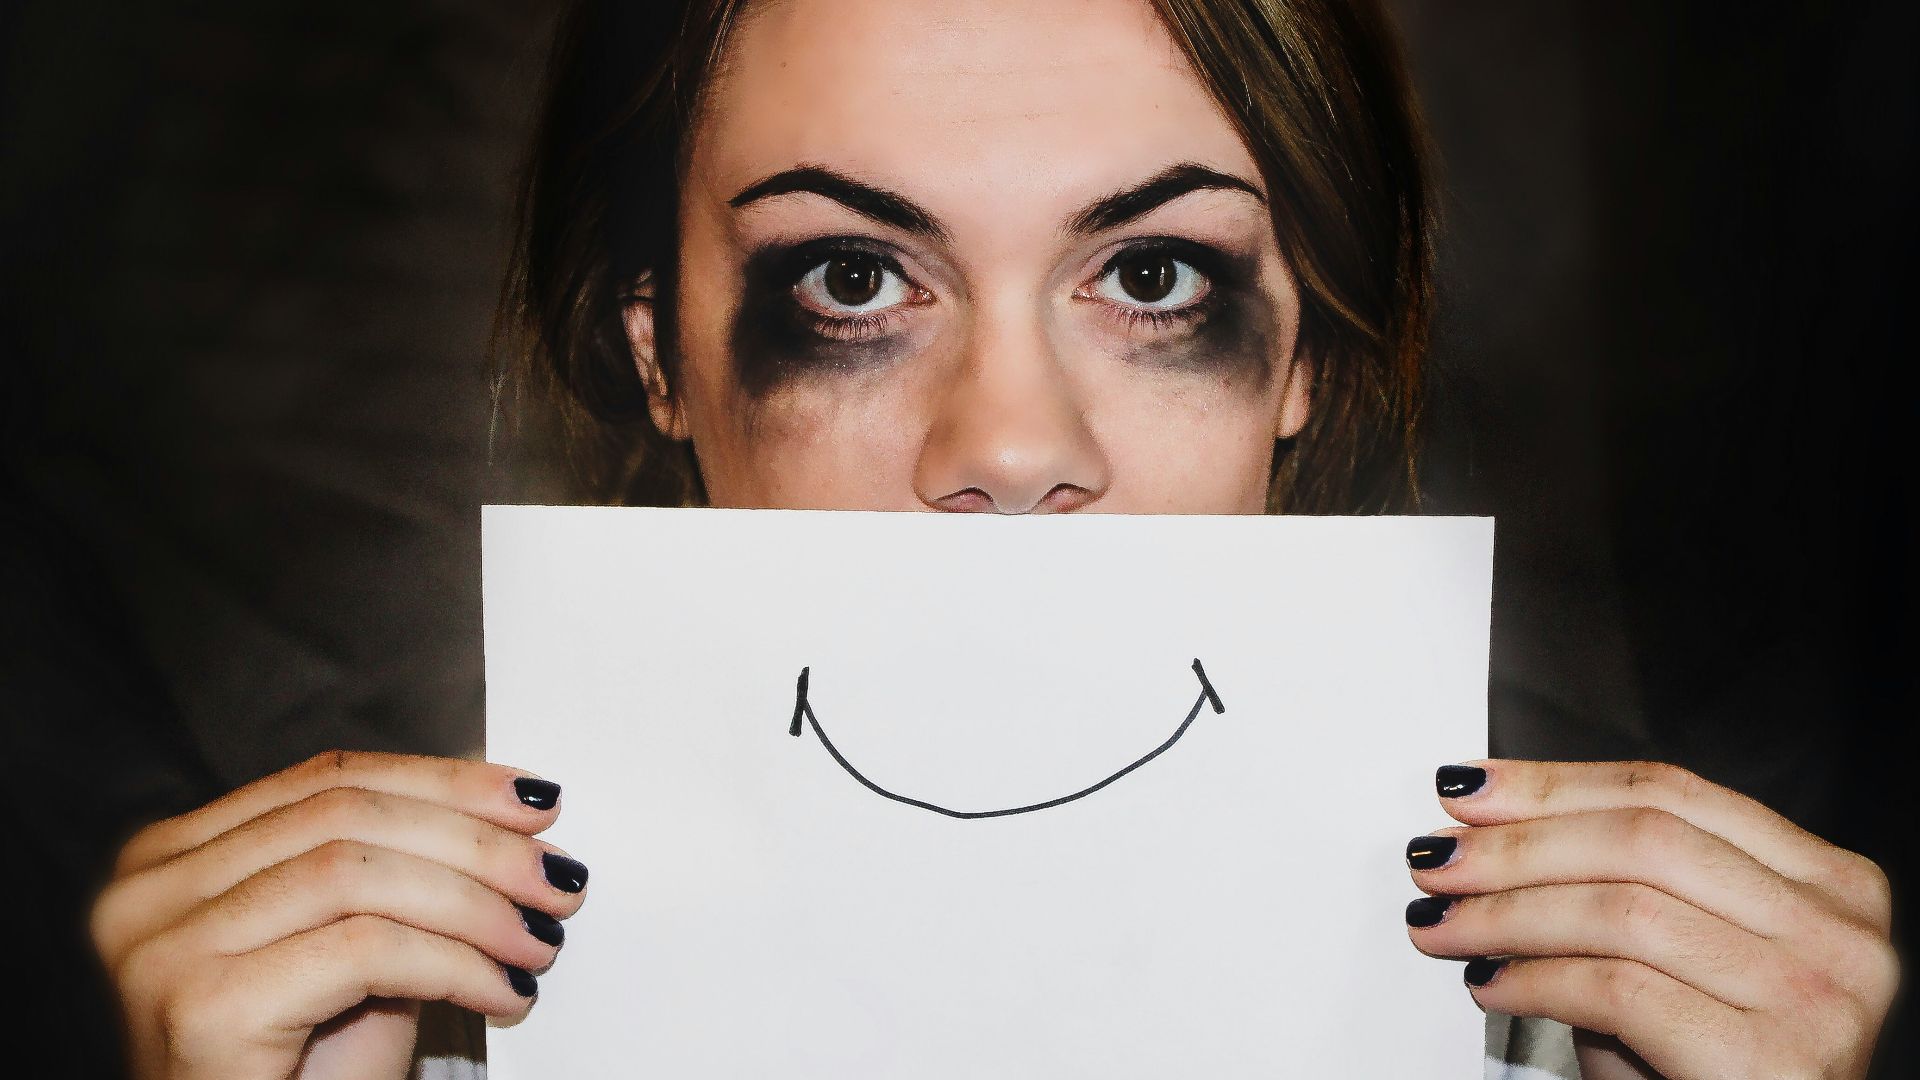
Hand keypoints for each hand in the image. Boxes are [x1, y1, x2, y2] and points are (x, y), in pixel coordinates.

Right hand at [91, 751, 587, 1079]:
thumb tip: (506, 811)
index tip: (533, 800)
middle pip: (346, 816)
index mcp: (172, 859)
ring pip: (357, 875)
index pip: (328, 781)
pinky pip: (365, 950)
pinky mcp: (203, 1006)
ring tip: (541, 940)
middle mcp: (147, 890)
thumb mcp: (351, 955)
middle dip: (475, 841)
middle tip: (558, 877)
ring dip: (476, 905)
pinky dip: (455, 965)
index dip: (442, 782)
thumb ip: (394, 876)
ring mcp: (164, 946)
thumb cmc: (302, 1078)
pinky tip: (504, 992)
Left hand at [1403, 760, 1897, 1079]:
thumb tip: (1485, 833)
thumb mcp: (1675, 960)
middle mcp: (1837, 930)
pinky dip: (1536, 981)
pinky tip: (1488, 983)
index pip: (1670, 794)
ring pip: (1622, 911)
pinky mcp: (1771, 1059)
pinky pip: (1619, 989)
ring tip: (1441, 922)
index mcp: (1825, 883)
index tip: (1467, 788)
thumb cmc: (1708, 1070)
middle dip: (1517, 845)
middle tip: (1437, 857)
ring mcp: (1815, 994)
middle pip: (1642, 841)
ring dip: (1506, 913)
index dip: (1554, 785)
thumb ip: (1614, 887)